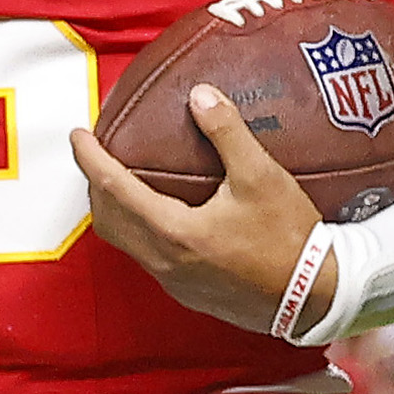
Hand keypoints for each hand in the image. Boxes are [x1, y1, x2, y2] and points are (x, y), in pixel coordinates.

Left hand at [69, 82, 322, 336]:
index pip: (113, 188)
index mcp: (173, 231)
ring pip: (124, 241)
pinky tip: (158, 213)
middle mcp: (162, 260)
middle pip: (108, 218)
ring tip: (120, 179)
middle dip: (95, 184)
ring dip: (114, 209)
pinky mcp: (187, 291)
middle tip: (98, 154)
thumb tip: (199, 95)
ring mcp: (172, 280)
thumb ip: (227, 133)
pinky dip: (138, 229)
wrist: (315, 298)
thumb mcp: (262, 177)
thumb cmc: (290, 238)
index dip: (90, 158)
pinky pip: (146, 256)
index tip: (78, 134)